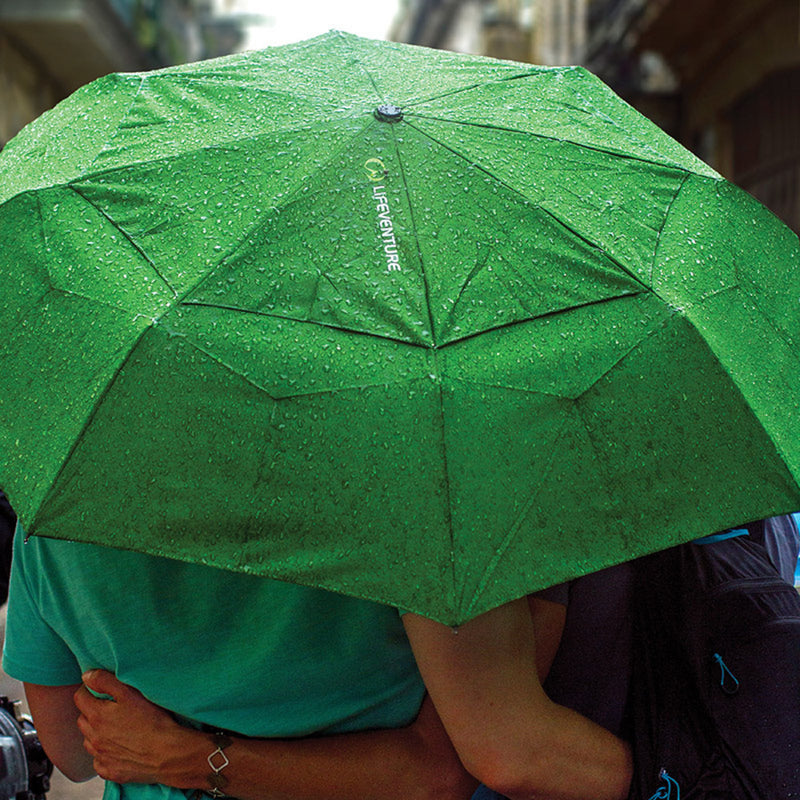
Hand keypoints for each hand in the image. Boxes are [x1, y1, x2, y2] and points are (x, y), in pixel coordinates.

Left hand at [75, 670, 196, 784]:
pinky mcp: (110, 770)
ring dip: (96, 732)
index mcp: (97, 716)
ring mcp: (101, 756)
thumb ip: (106, 681)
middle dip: (91, 710)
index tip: (100, 688)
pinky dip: (103, 753)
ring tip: (115, 726)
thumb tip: (87, 676)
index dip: (88, 689)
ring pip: (89, 740)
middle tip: (110, 706)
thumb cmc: (152, 720)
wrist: (166, 753)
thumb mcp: (131, 693)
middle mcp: (94, 738)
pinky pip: (98, 761)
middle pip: (82, 719)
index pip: (80, 698)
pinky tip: (118, 747)